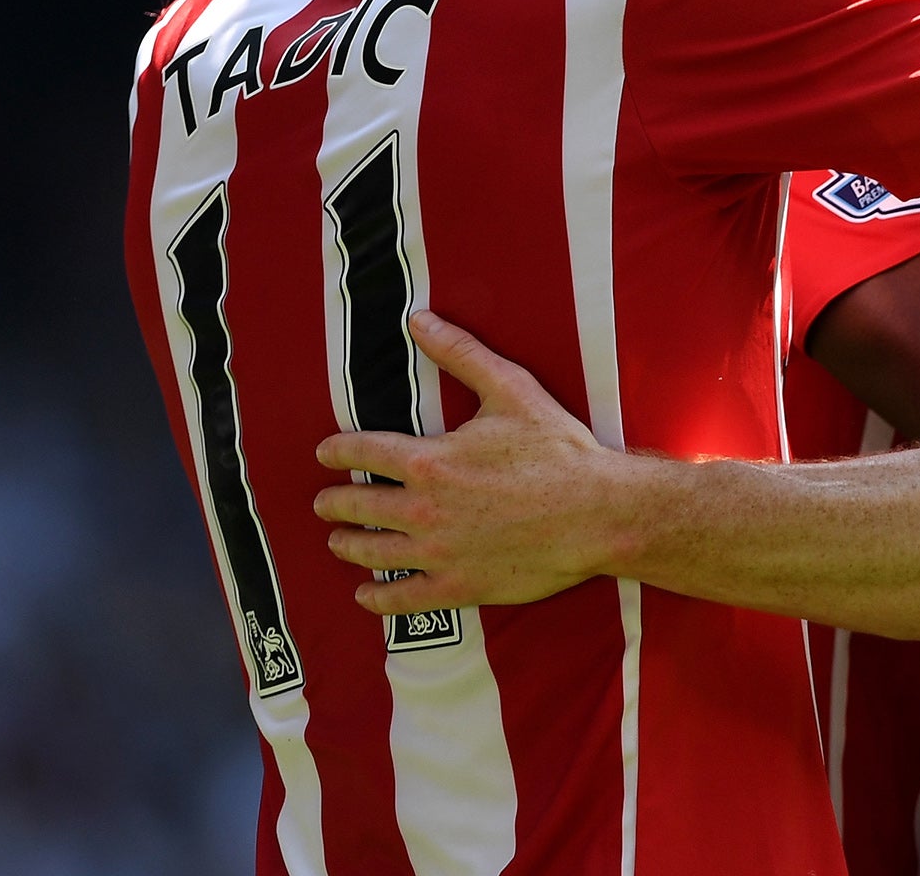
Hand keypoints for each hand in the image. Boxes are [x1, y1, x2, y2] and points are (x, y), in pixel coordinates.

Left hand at [313, 312, 623, 614]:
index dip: (337, 450)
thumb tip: (420, 320)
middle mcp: (423, 509)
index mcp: (429, 461)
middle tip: (324, 502)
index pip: (363, 451)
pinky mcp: (458, 586)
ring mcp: (437, 553)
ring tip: (338, 541)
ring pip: (372, 551)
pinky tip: (366, 594)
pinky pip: (403, 599)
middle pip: (358, 505)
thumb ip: (461, 354)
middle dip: (334, 502)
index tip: (325, 453)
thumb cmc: (557, 450)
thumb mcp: (510, 389)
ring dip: (347, 545)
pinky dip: (378, 598)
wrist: (595, 513)